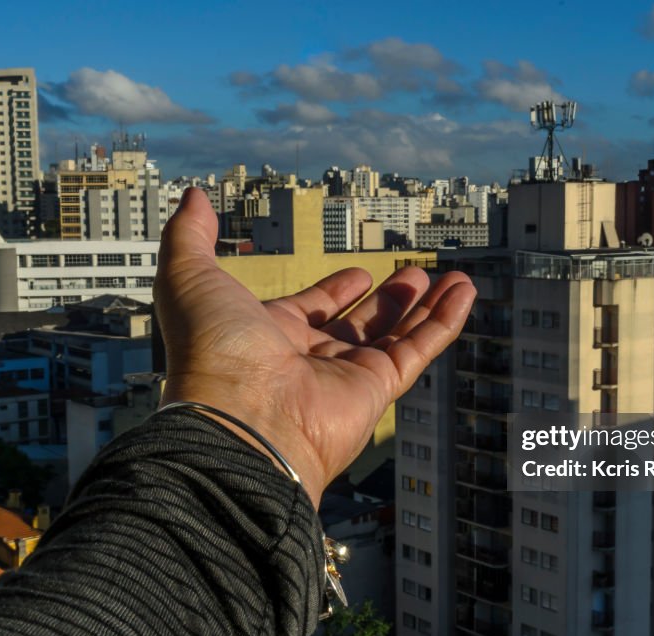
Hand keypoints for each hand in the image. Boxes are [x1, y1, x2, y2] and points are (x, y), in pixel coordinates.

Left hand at [153, 188, 475, 505]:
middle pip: (357, 327)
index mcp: (266, 336)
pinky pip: (419, 349)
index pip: (310, 310)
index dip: (333, 292)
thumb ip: (190, 237)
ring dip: (422, 308)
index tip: (357, 276)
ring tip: (447, 278)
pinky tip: (464, 291)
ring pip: (394, 338)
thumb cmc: (211, 352)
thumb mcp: (189, 277)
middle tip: (410, 277)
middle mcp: (307, 360)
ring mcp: (344, 378)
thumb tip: (193, 198)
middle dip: (385, 302)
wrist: (240, 420)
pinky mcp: (377, 390)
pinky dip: (445, 321)